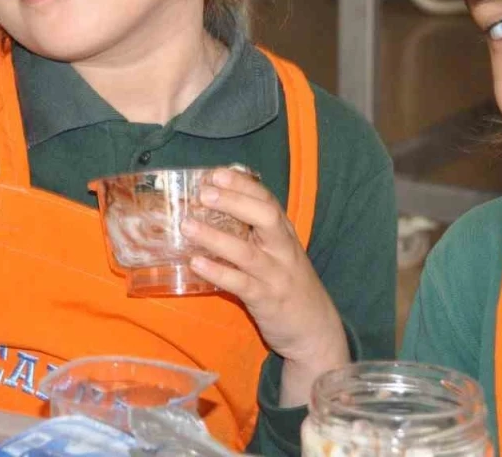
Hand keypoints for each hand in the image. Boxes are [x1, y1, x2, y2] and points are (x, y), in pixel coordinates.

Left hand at [181, 166, 349, 405]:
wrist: (314, 329)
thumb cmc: (289, 284)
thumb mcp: (279, 253)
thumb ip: (255, 232)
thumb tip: (214, 208)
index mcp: (284, 234)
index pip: (267, 200)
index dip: (242, 184)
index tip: (215, 173)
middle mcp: (283, 250)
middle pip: (265, 217)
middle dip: (234, 201)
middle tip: (204, 192)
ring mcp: (275, 275)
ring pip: (247, 252)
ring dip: (215, 237)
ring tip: (187, 225)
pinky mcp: (266, 300)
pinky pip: (241, 284)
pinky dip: (218, 272)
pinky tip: (196, 263)